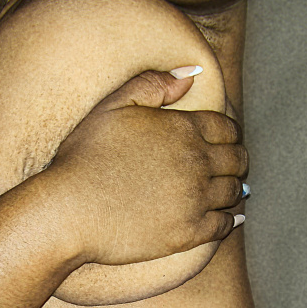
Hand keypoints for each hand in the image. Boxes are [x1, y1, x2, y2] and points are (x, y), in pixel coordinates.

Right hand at [47, 69, 247, 265]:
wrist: (70, 211)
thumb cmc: (84, 157)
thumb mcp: (112, 105)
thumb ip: (152, 84)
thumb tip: (190, 74)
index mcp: (183, 128)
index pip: (227, 128)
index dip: (229, 133)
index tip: (225, 140)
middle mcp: (197, 163)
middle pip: (236, 159)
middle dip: (236, 160)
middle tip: (231, 166)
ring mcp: (195, 199)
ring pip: (232, 192)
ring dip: (233, 189)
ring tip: (230, 191)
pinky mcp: (188, 233)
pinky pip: (223, 226)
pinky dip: (230, 221)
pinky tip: (229, 219)